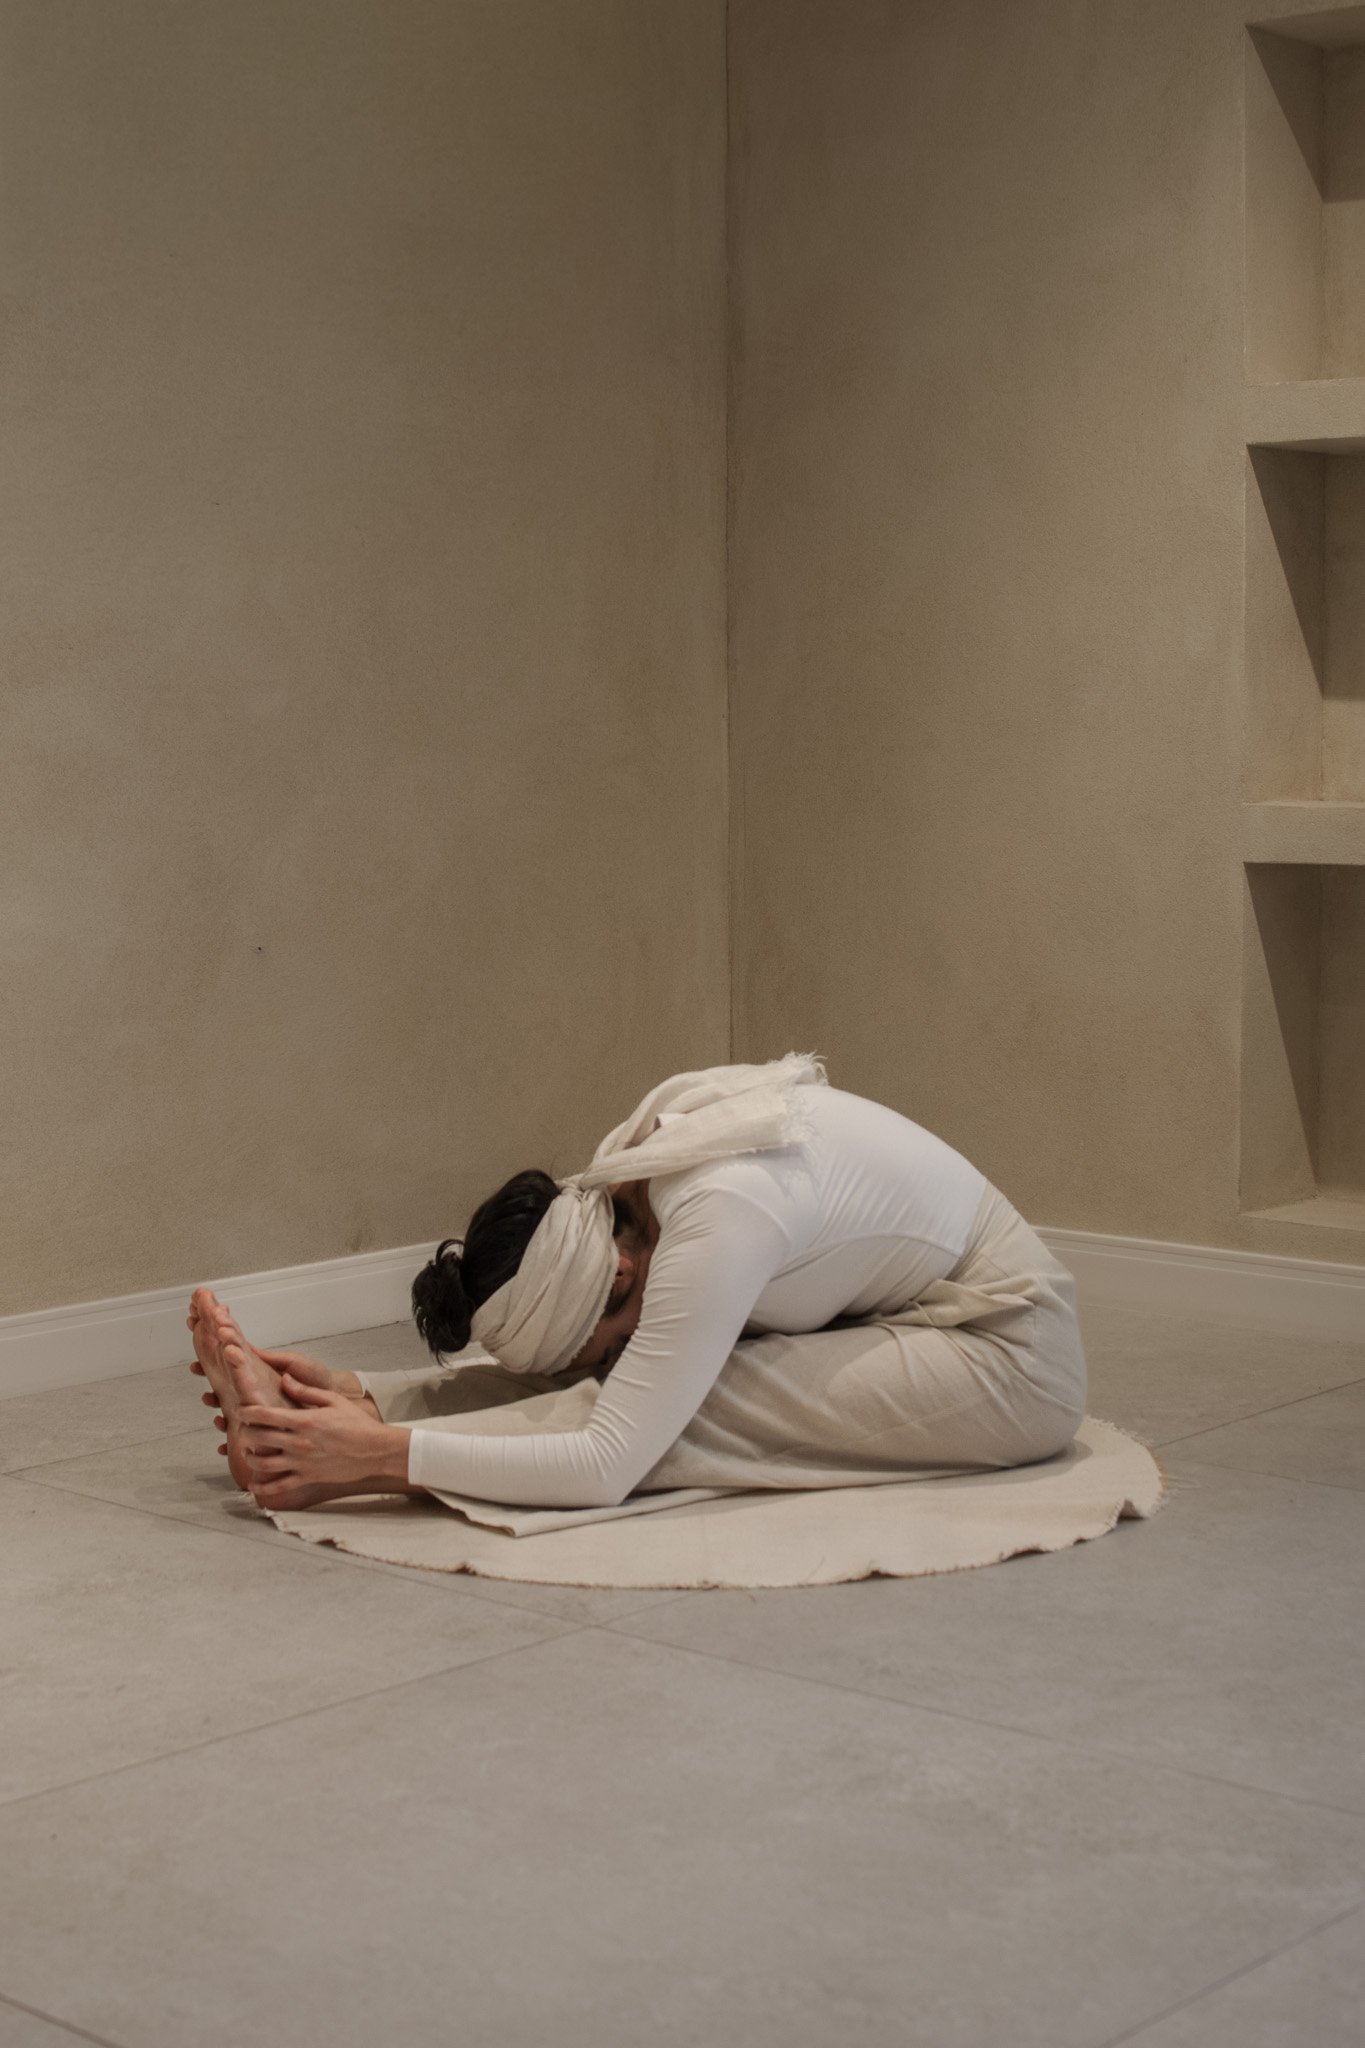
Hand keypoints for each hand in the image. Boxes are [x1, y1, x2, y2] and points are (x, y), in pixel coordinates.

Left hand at [235, 1369, 406, 1503]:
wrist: (375, 1450)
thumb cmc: (357, 1424)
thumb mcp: (333, 1400)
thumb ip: (305, 1390)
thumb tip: (284, 1378)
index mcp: (304, 1421)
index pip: (265, 1415)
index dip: (247, 1412)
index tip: (241, 1410)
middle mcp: (299, 1443)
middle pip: (258, 1439)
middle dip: (245, 1433)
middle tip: (242, 1430)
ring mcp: (302, 1463)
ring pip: (263, 1464)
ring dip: (250, 1458)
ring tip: (248, 1452)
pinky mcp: (307, 1478)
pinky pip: (278, 1487)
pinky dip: (262, 1488)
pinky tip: (253, 1484)